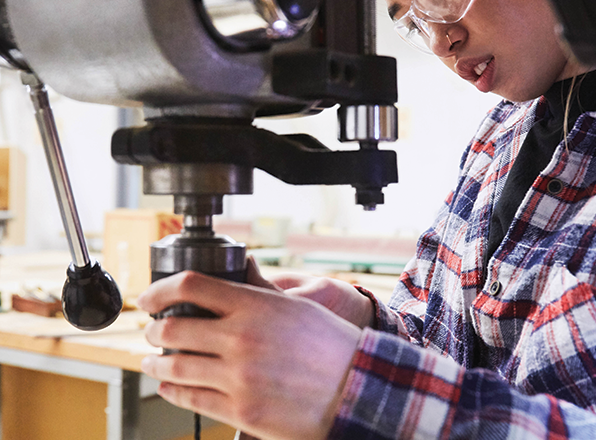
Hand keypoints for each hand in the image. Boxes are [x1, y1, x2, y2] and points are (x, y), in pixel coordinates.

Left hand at [137, 271, 361, 439]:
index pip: (191, 286)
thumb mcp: (295, 305)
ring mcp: (238, 377)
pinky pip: (191, 399)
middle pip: (173, 327)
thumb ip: (257, 290)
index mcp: (254, 306)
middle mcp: (241, 338)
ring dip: (155, 363)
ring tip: (153, 361)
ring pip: (175, 367)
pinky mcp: (241, 412)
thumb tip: (237, 272)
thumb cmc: (329, 344)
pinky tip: (169, 386)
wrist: (356, 389)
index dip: (160, 289)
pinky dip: (172, 391)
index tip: (149, 296)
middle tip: (151, 329)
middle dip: (153, 328)